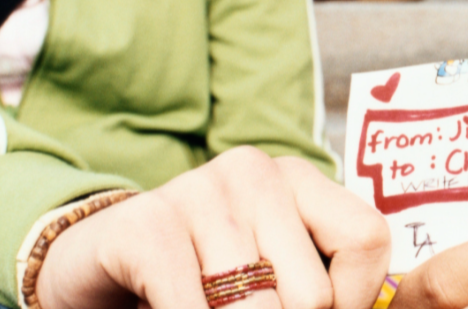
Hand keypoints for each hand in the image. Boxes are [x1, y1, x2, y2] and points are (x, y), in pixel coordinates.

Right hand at [35, 148, 390, 308]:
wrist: (99, 263)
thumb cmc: (201, 278)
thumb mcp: (271, 271)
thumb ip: (318, 284)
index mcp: (297, 179)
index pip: (368, 238)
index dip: (352, 301)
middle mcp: (253, 172)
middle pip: (313, 293)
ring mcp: (197, 190)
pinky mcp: (147, 224)